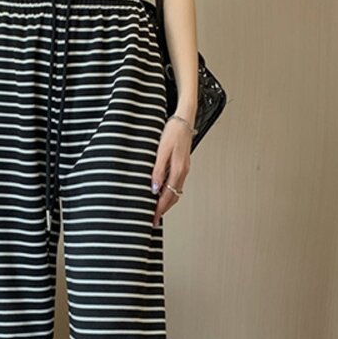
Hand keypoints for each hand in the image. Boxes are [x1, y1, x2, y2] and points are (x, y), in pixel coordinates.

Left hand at [150, 112, 193, 226]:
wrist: (184, 119)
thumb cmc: (173, 131)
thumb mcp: (161, 150)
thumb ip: (158, 170)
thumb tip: (154, 188)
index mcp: (178, 170)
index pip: (167, 196)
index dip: (159, 209)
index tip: (153, 218)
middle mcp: (183, 172)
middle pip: (173, 197)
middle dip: (163, 210)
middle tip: (154, 219)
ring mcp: (184, 169)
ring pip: (175, 192)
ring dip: (167, 202)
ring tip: (157, 210)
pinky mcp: (182, 165)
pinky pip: (176, 184)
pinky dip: (169, 192)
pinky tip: (162, 193)